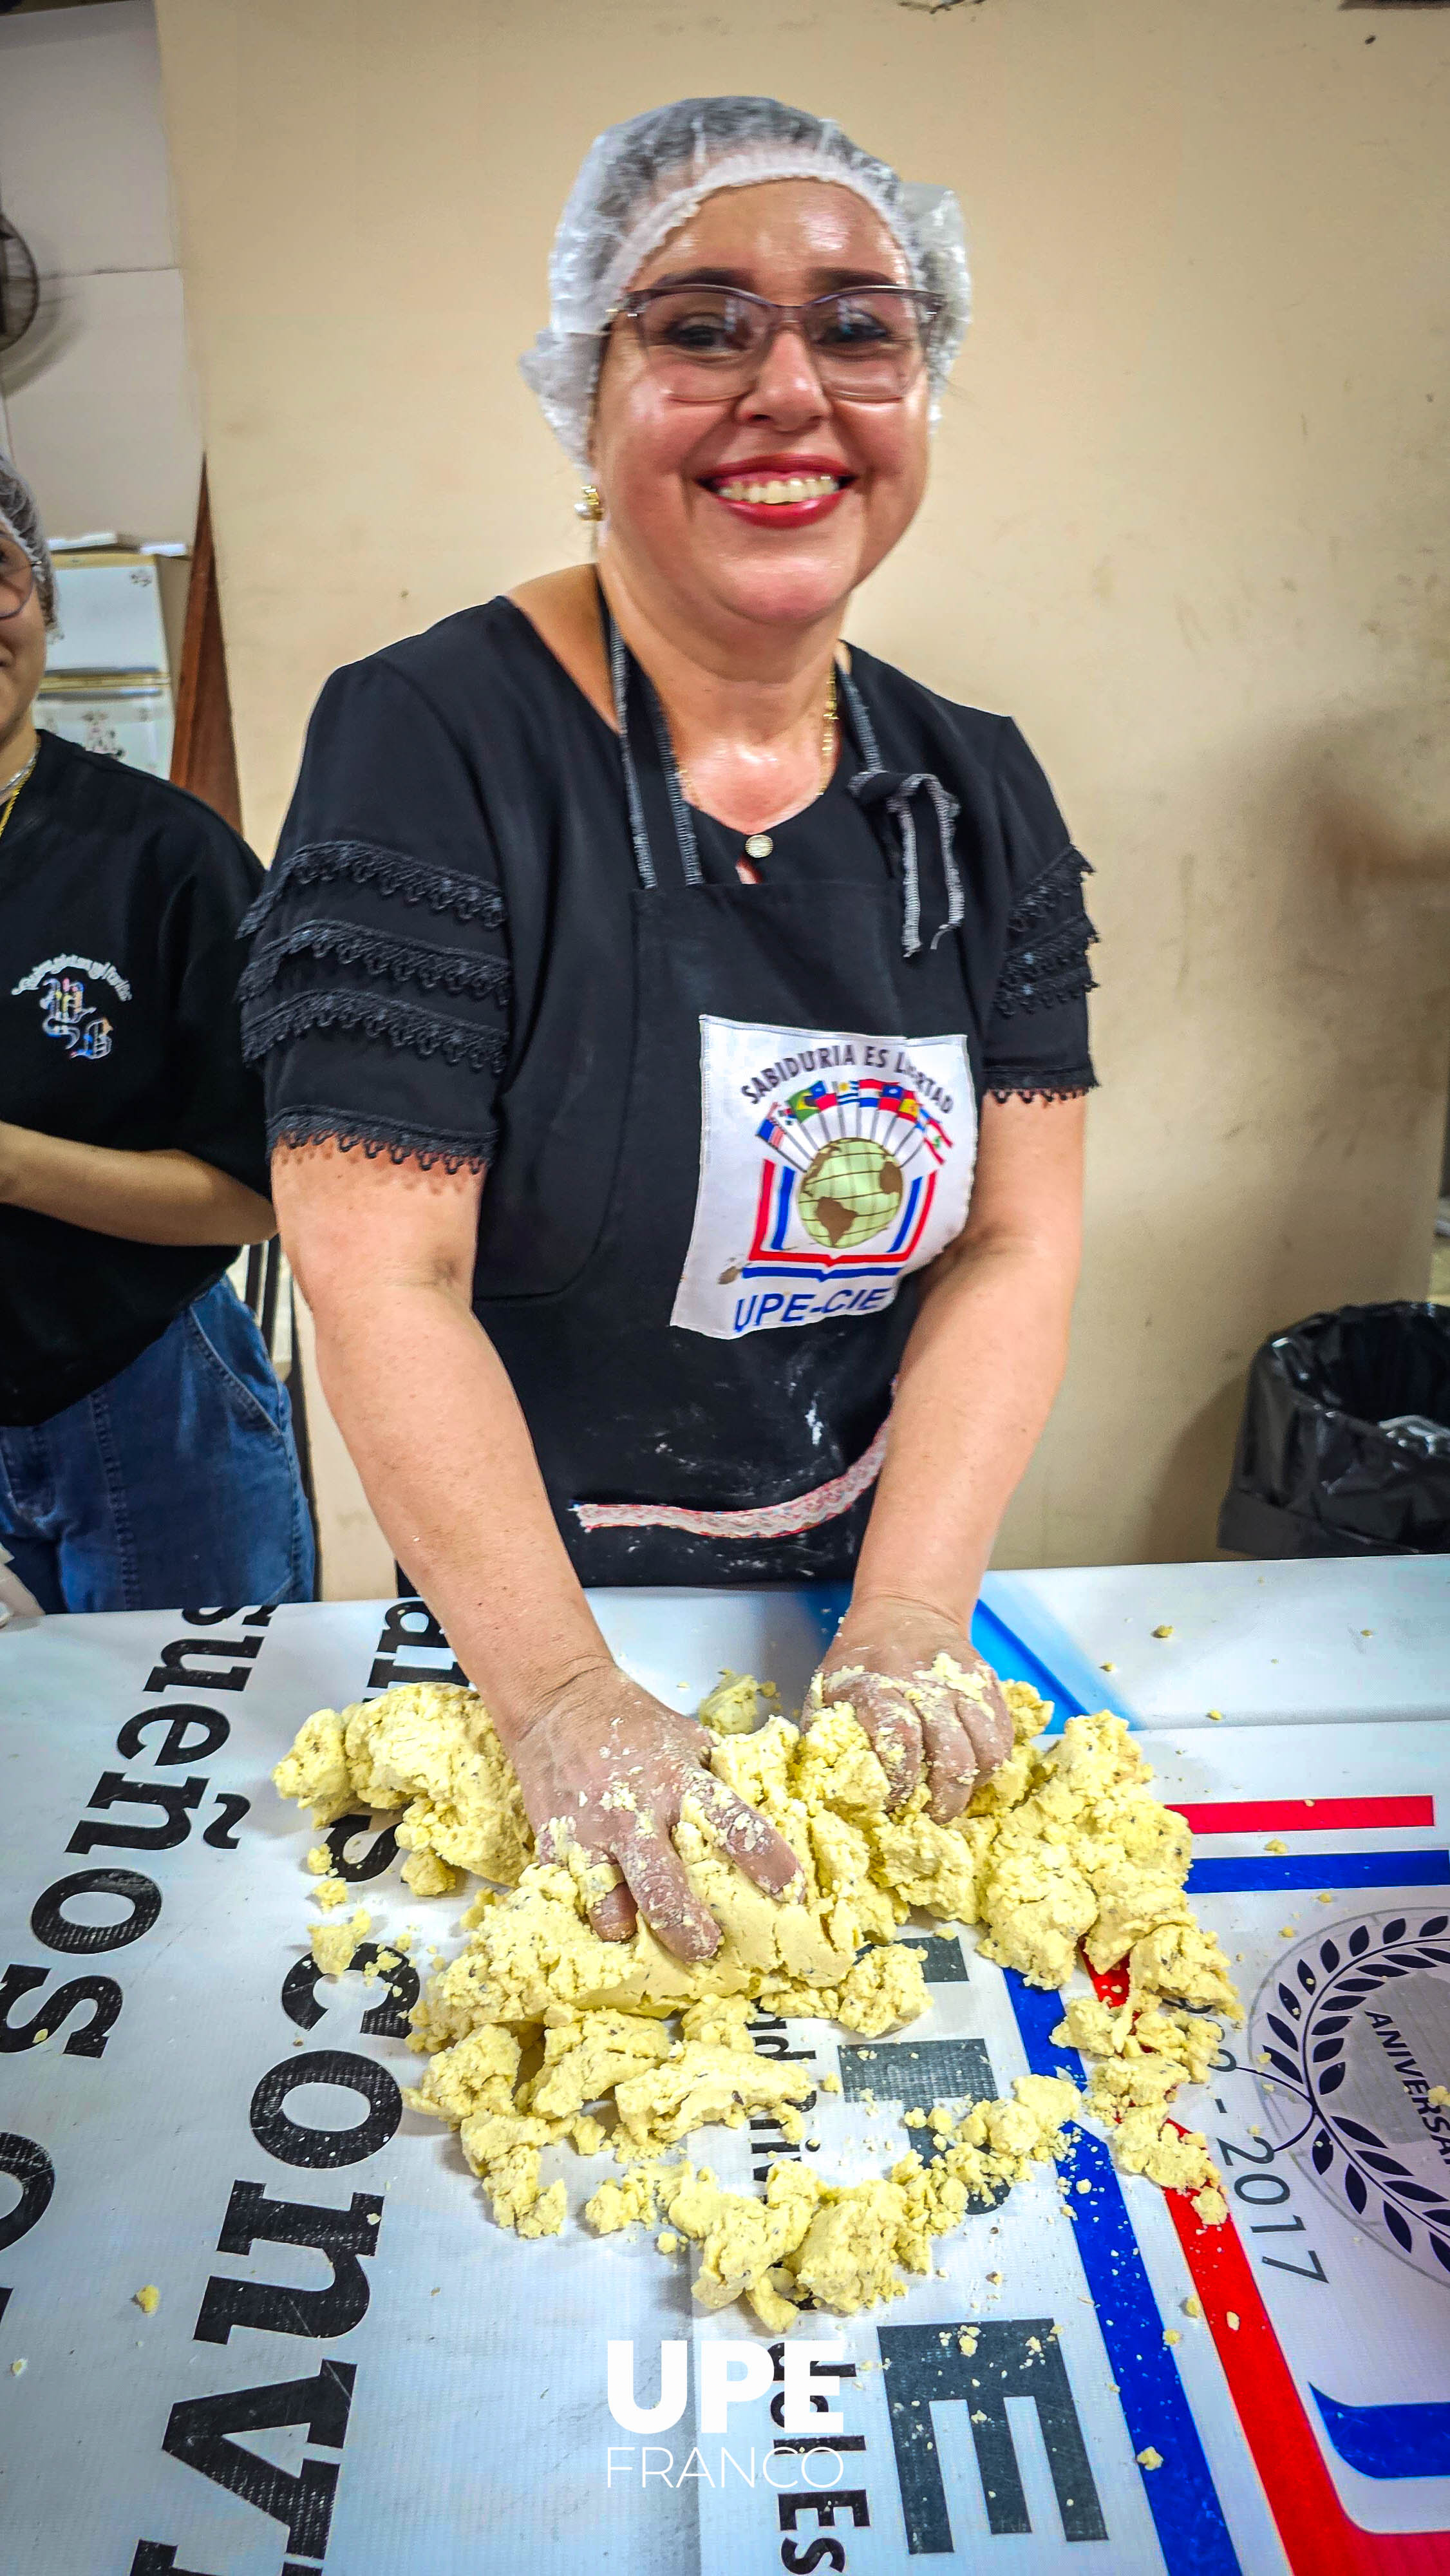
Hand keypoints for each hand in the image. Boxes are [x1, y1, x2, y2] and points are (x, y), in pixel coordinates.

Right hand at [507, 1660, 802, 1961]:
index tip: (791, 1893)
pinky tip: (596, 1920)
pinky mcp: (553, 1844)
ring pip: (608, 1905)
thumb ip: (713, 1781)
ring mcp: (589, 1832)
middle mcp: (636, 1812)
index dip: (766, 1861)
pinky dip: (583, 1914)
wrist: (557, 1700)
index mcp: (679, 1781)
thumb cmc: (632, 1722)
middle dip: (686, 1927)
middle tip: (704, 1947)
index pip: (733, 1825)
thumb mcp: (685, 1739)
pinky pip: (568, 1897)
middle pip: (663, 1887)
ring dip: (625, 1927)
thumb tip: (753, 1822)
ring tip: (636, 1934)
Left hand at [811, 1595, 1012, 1823]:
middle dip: (944, 1799)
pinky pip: (1003, 1733)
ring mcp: (960, 1681)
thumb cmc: (859, 1661)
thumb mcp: (829, 1689)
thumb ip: (828, 1735)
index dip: (901, 1782)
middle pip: (951, 1754)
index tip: (894, 1804)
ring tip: (954, 1795)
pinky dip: (992, 1762)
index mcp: (876, 1684)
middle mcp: (923, 1682)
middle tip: (932, 1816)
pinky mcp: (986, 1680)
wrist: (905, 1608)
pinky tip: (972, 1771)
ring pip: (986, 1749)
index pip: (899, 1739)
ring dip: (972, 1785)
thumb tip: (830, 1790)